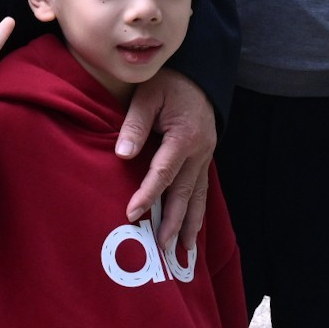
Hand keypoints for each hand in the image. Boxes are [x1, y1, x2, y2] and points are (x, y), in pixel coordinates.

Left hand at [117, 70, 216, 258]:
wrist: (199, 75)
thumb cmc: (169, 82)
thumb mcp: (148, 95)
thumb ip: (134, 124)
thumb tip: (123, 154)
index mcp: (183, 136)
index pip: (162, 172)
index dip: (147, 195)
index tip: (132, 214)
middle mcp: (199, 152)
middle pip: (183, 192)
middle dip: (172, 222)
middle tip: (162, 249)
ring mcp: (205, 157)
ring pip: (197, 196)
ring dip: (189, 225)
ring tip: (183, 252)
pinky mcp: (205, 158)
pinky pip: (202, 190)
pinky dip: (197, 212)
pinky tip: (192, 231)